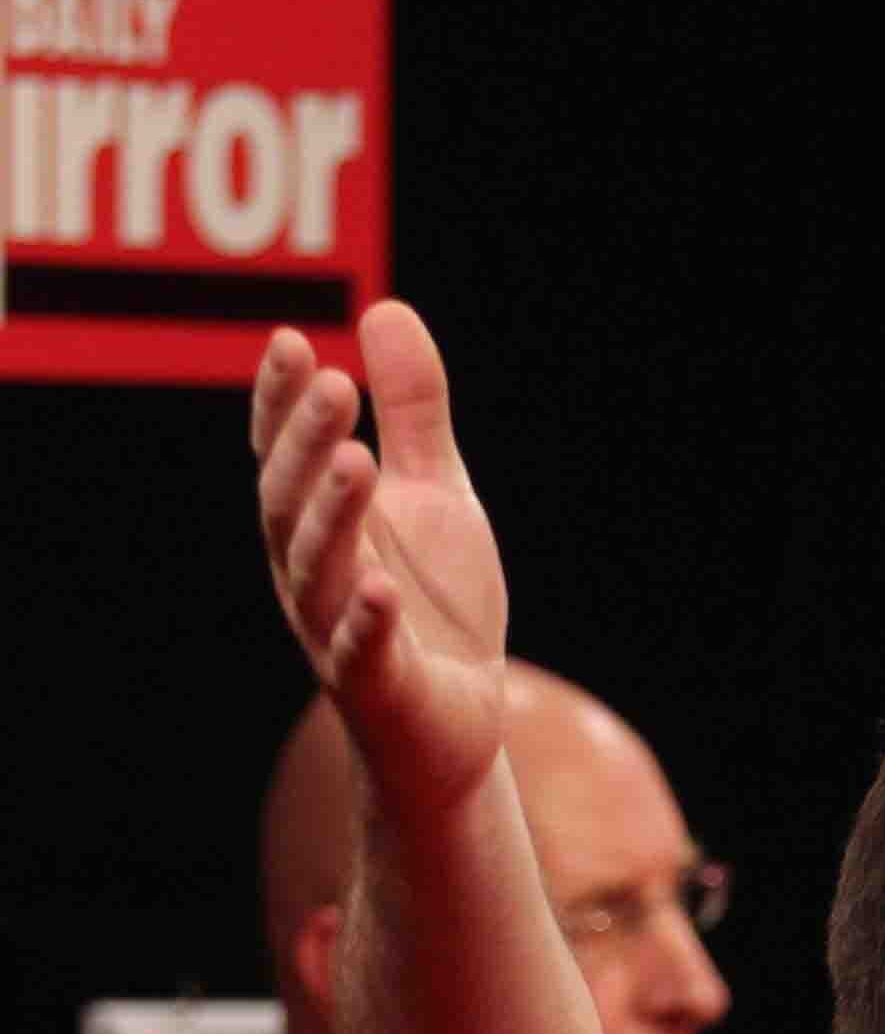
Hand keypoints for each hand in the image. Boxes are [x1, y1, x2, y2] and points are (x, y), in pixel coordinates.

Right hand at [252, 298, 507, 819]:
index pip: (283, 452)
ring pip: (317, 571)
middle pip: (290, 501)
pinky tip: (384, 589)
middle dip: (306, 443)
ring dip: (333, 516)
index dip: (280, 402)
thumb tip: (386, 308)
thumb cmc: (435, 607)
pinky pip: (360, 654)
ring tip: (358, 462)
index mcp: (317, 521)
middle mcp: (310, 572)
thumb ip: (414, 412)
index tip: (290, 341)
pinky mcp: (376, 687)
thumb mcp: (435, 493)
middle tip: (335, 387)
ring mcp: (335, 631)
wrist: (454, 724)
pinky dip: (368, 622)